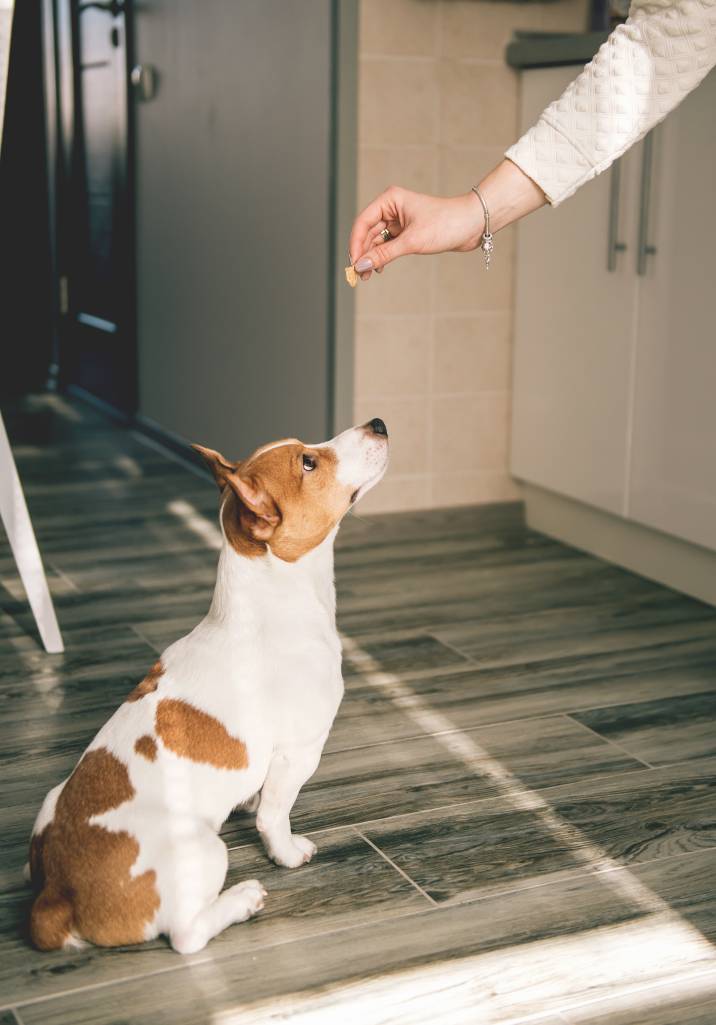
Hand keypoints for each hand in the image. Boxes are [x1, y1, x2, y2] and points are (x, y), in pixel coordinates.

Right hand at [348, 187, 484, 280]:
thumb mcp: (412, 242)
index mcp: (390, 200)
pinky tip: (380, 269)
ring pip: (376, 241)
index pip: (363, 222)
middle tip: (359, 276)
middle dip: (363, 254)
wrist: (472, 225)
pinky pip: (387, 245)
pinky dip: (382, 257)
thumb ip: (384, 255)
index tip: (354, 264)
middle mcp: (391, 207)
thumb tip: (361, 266)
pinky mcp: (407, 231)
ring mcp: (399, 219)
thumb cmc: (446, 224)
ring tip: (369, 276)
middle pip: (367, 233)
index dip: (355, 244)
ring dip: (372, 257)